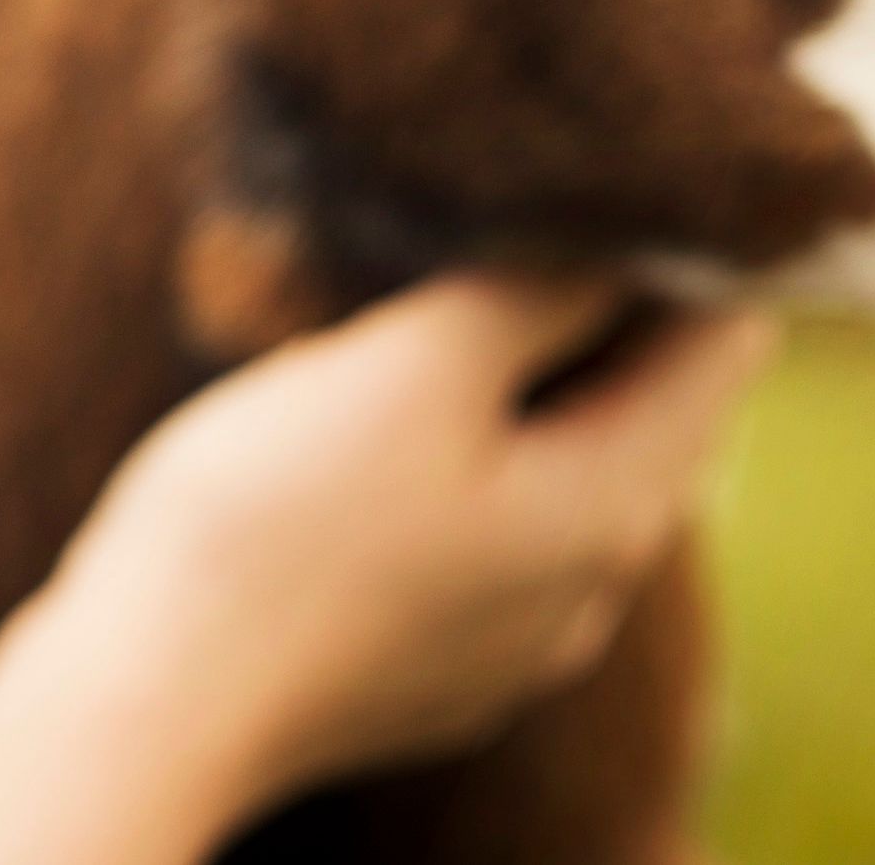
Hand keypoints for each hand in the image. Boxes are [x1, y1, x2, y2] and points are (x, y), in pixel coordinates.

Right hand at [0, 275, 775, 864]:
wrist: (151, 699)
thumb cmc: (276, 520)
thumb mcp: (411, 367)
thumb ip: (537, 293)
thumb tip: (623, 243)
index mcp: (614, 504)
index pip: (724, 343)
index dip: (681, 247)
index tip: (596, 176)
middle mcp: (592, 589)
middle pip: (646, 411)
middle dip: (593, 317)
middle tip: (501, 226)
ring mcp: (514, 644)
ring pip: (556, 478)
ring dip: (515, 395)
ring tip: (419, 322)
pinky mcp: (432, 670)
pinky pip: (482, 542)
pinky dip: (456, 474)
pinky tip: (365, 445)